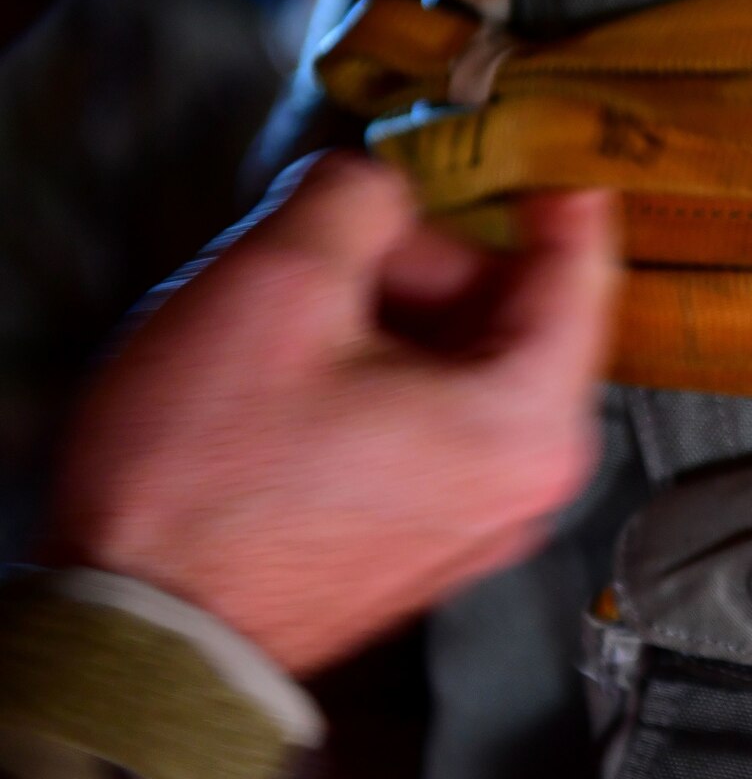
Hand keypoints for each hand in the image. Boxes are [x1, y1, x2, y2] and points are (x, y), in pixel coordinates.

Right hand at [50, 152, 620, 674]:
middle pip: (516, 317)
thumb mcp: (278, 288)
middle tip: (344, 240)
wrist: (141, 638)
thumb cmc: (203, 490)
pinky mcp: (423, 536)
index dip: (555, 191)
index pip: (584, 272)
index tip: (542, 140)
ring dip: (396, 315)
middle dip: (432, 262)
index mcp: (530, 424)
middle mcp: (530, 483)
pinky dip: (384, 374)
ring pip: (466, 366)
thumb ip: (356, 199)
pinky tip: (299, 370)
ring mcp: (479, 518)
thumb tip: (382, 183)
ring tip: (300, 312)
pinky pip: (433, 421)